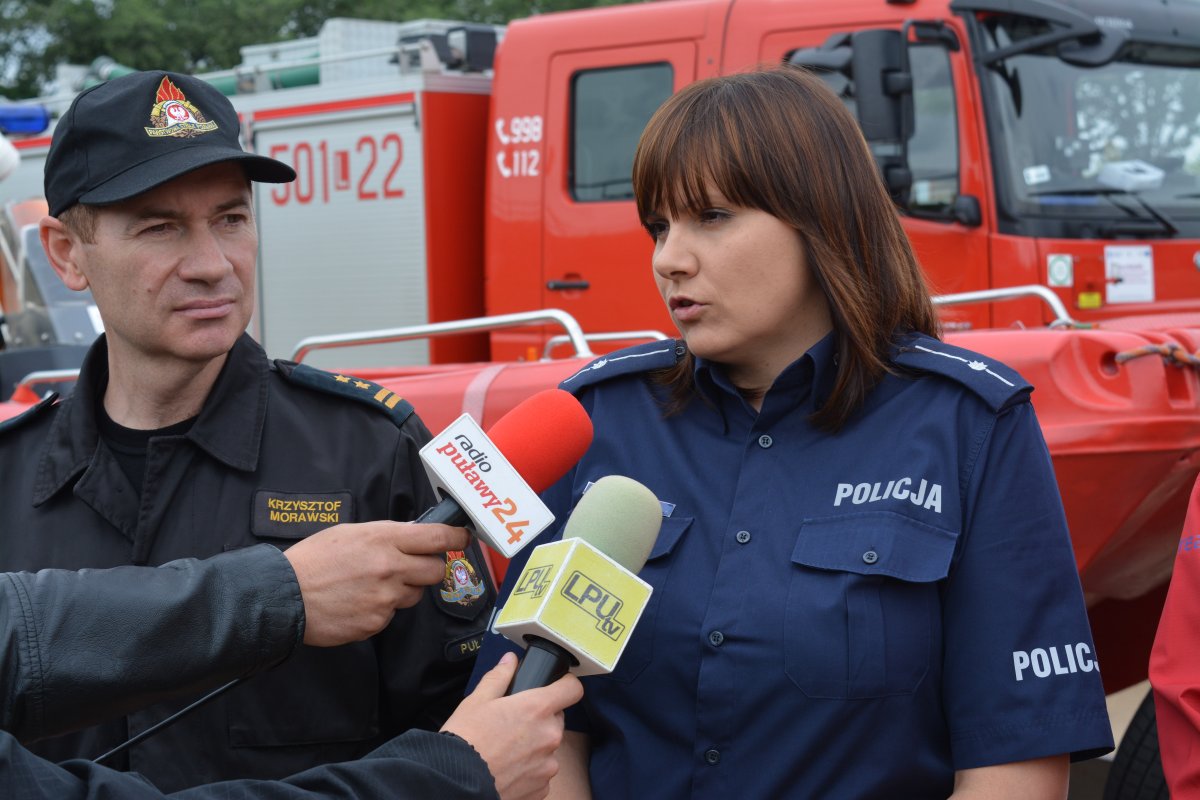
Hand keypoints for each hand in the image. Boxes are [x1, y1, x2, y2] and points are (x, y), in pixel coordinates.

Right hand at [284, 521, 468, 645]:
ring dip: (403, 590)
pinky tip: (359, 602)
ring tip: (371, 585)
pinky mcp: (377, 622)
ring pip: (415, 595)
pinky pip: (392, 614)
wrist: (285, 596)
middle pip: (436, 569)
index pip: (437, 536)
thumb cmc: (313, 561)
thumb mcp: (351, 533)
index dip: (456, 537)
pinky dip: (381, 609)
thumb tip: (414, 535)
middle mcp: (390, 567)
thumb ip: (387, 535)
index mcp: (384, 538)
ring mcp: (385, 597)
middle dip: (429, 567)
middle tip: (411, 566)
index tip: (462, 537)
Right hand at [442, 653, 584, 799]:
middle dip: (539, 719)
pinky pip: (541, 773)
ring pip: (548, 747)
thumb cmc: (465, 740)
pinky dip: (529, 770)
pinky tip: (507, 768)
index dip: (564, 685)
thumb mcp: (477, 700)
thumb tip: (510, 661)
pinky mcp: (542, 788)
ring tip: (506, 750)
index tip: (555, 687)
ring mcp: (548, 765)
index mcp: (537, 708)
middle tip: (513, 724)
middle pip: (556, 719)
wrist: (455, 782)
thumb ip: (499, 677)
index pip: (572, 689)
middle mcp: (549, 736)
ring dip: (534, 746)